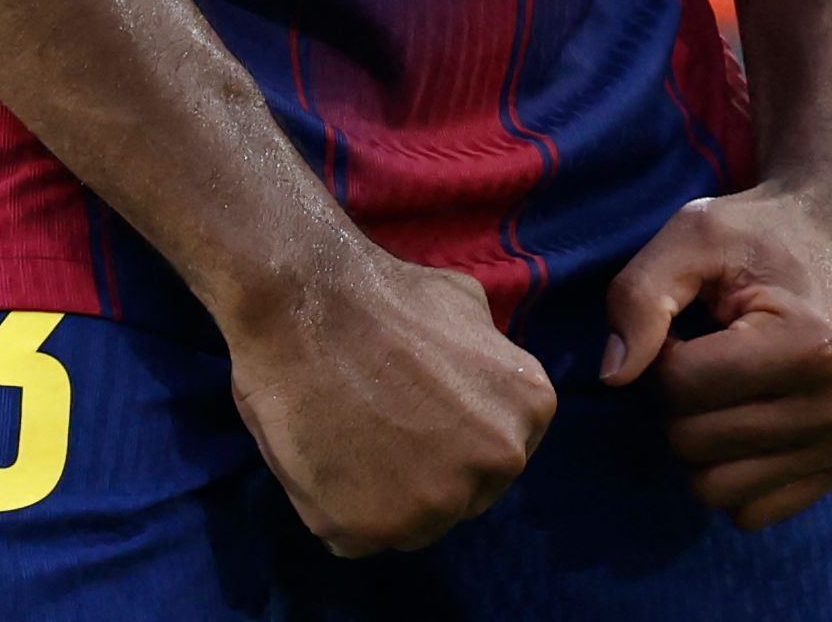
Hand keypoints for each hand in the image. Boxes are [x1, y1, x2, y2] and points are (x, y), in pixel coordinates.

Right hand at [222, 233, 554, 555]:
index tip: (415, 416)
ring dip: (379, 497)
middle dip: (423, 473)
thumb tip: (482, 375)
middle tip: (376, 426)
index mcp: (528, 409)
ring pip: (410, 525)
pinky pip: (354, 537)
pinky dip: (333, 508)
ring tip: (345, 437)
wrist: (303, 303)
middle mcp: (497, 463)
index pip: (495, 457)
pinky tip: (320, 457)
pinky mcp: (373, 530)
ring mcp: (437, 503)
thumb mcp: (466, 304)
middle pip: (460, 497)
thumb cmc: (379, 295)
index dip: (451, 439)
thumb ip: (487, 358)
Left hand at [602, 178, 831, 529]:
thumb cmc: (763, 232)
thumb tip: (612, 376)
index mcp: (807, 347)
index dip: (665, 350)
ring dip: (701, 438)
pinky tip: (746, 413)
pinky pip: (751, 510)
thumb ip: (641, 296)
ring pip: (715, 489)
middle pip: (693, 443)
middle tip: (708, 347)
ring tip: (726, 380)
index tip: (693, 315)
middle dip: (679, 397)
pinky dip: (732, 470)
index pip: (681, 387)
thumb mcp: (693, 234)